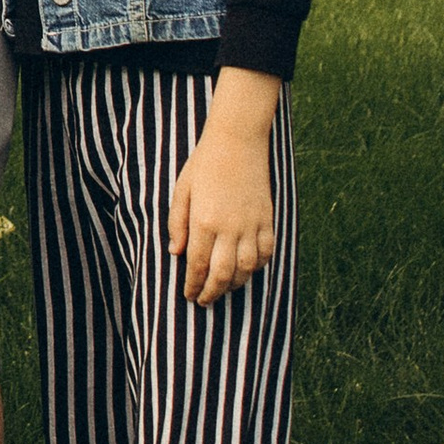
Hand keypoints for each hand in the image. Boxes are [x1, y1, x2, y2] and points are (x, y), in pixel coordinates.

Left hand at [167, 86, 278, 305]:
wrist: (238, 141)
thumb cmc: (204, 164)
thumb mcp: (182, 191)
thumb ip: (177, 224)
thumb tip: (175, 253)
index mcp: (204, 221)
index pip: (197, 265)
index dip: (193, 285)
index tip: (189, 295)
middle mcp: (230, 228)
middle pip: (222, 274)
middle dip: (212, 292)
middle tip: (204, 301)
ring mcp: (252, 225)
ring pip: (247, 268)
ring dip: (235, 285)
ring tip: (224, 289)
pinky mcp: (267, 219)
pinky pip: (266, 252)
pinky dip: (258, 266)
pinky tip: (247, 270)